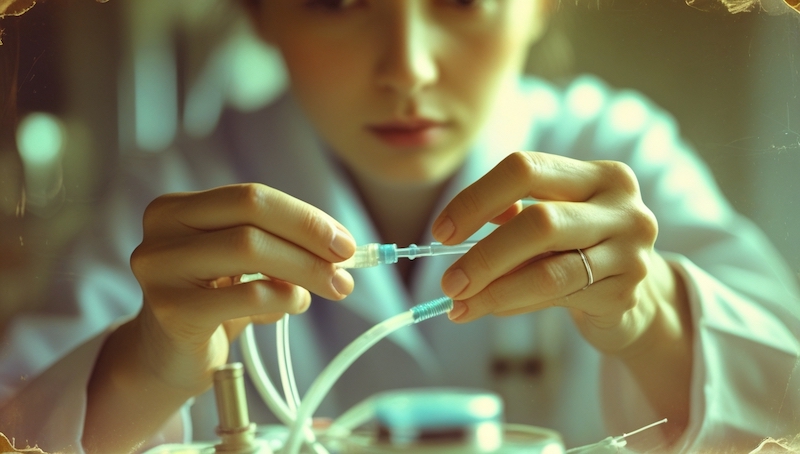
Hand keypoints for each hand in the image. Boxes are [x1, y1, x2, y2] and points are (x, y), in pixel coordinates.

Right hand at [128, 183, 355, 394]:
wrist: (168, 359)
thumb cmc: (212, 303)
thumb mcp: (242, 265)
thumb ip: (280, 245)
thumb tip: (340, 246)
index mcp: (176, 208)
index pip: (252, 196)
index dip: (304, 216)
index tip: (344, 241)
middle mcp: (161, 230)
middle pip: (251, 212)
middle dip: (309, 236)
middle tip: (347, 264)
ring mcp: (161, 269)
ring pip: (249, 247)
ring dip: (305, 269)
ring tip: (332, 287)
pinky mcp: (173, 311)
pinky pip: (247, 295)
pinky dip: (284, 298)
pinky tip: (294, 305)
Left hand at [432, 151, 681, 355]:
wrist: (635, 291)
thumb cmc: (578, 246)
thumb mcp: (551, 218)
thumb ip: (512, 215)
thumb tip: (453, 231)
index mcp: (599, 174)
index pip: (526, 169)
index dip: (476, 199)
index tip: (441, 232)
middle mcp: (623, 207)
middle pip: (538, 222)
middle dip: (483, 256)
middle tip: (448, 283)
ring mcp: (631, 252)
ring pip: (548, 270)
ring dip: (494, 291)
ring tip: (460, 305)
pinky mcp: (626, 294)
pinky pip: (558, 299)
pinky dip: (517, 304)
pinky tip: (495, 308)